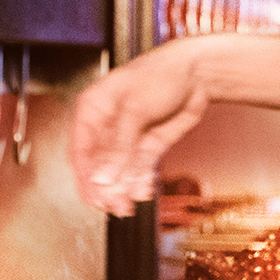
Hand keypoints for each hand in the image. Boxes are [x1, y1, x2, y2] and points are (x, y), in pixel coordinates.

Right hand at [70, 40, 212, 215]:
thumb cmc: (160, 74)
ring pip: (120, 170)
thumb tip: (102, 178)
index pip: (81, 151)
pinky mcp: (148, 144)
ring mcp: (129, 137)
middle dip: (105, 188)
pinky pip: (139, 167)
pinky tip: (142, 192)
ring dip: (122, 188)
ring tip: (127, 206)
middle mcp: (108, 126)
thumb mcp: (134, 109)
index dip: (85, 177)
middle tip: (112, 207)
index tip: (92, 198)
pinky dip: (140, 180)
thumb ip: (118, 147)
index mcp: (93, 110)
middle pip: (100, 164)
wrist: (198, 72)